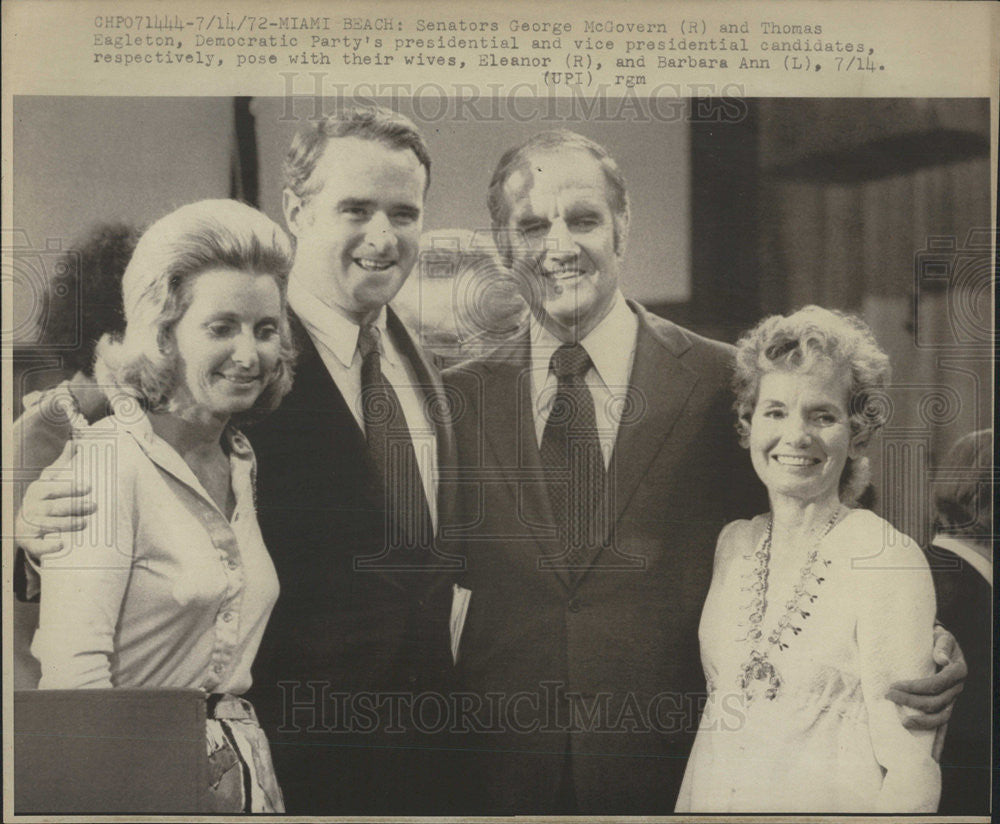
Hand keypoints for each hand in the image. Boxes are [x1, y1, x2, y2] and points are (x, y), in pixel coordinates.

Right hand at [14, 441, 95, 557]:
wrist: (24, 523)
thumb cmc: (44, 498)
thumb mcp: (50, 479)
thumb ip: (63, 463)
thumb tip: (75, 441)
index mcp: (38, 490)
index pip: (53, 488)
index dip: (70, 487)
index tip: (88, 487)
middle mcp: (32, 507)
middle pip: (54, 507)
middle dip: (74, 507)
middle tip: (95, 506)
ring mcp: (29, 525)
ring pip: (48, 525)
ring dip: (67, 524)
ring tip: (85, 523)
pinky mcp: (29, 542)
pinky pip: (37, 546)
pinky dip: (48, 547)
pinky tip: (62, 546)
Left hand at [885, 625, 965, 731]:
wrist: (940, 644)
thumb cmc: (937, 638)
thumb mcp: (941, 636)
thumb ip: (942, 645)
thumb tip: (942, 659)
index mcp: (958, 670)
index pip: (936, 683)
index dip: (915, 687)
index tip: (895, 685)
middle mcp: (957, 687)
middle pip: (936, 701)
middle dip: (910, 701)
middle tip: (888, 695)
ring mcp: (952, 698)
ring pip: (940, 716)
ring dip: (921, 720)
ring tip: (902, 720)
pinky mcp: (946, 705)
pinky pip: (942, 722)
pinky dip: (933, 732)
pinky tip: (919, 736)